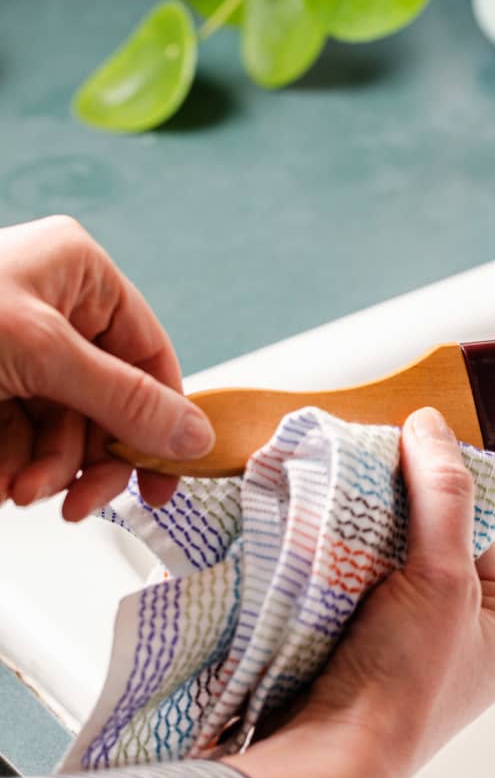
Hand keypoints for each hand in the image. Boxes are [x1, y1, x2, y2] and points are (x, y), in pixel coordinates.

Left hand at [0, 216, 214, 519]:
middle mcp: (56, 311)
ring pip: (67, 429)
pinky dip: (11, 466)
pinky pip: (25, 439)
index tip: (162, 478)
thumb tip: (193, 433)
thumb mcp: (40, 352)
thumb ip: (124, 399)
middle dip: (86, 457)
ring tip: (14, 486)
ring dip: (45, 469)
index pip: (150, 355)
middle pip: (110, 403)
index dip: (163, 420)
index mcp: (80, 276)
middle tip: (77, 500)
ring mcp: (21, 352)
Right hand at [226, 407, 494, 777]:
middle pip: (427, 546)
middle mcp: (460, 643)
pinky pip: (351, 589)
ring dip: (358, 536)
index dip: (442, 491)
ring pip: (384, 565)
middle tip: (359, 473)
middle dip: (393, 513)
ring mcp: (407, 651)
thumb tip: (430, 424)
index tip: (403, 454)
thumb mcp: (443, 577)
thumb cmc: (405, 682)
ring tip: (332, 499)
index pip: (477, 532)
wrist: (326, 761)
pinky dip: (334, 564)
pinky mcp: (359, 656)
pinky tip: (314, 540)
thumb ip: (442, 496)